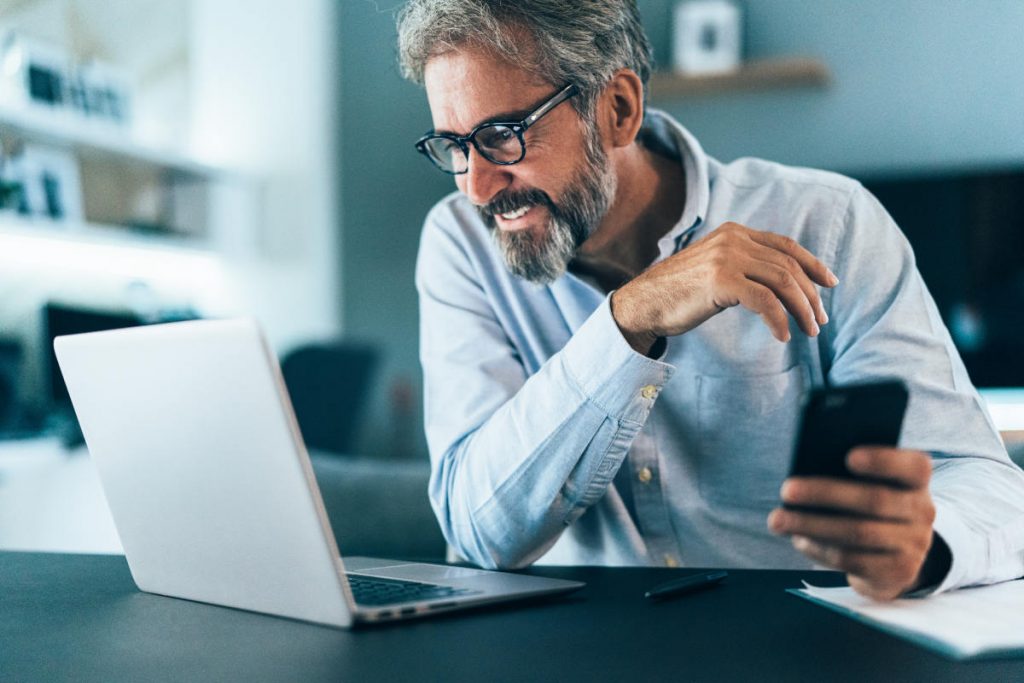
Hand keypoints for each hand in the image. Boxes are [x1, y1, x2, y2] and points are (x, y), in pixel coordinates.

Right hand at [611, 222, 837, 353]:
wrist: (642, 304)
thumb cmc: (677, 293)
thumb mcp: (714, 269)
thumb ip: (743, 266)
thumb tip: (781, 285)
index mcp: (734, 232)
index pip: (785, 245)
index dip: (812, 264)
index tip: (829, 284)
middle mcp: (733, 239)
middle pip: (788, 265)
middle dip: (810, 295)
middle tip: (820, 321)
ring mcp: (726, 257)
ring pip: (782, 281)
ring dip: (802, 309)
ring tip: (809, 331)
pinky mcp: (721, 280)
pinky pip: (764, 301)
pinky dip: (779, 320)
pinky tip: (782, 336)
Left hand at [768, 447, 937, 600]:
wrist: (896, 554)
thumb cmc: (869, 505)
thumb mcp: (871, 484)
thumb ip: (850, 474)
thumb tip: (805, 467)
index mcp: (916, 481)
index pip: (915, 467)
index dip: (884, 461)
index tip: (849, 456)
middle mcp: (923, 512)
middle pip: (874, 500)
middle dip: (824, 493)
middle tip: (786, 490)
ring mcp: (914, 545)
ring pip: (858, 533)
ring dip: (811, 525)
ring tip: (777, 520)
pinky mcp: (898, 572)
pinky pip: (852, 560)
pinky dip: (820, 549)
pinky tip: (798, 539)